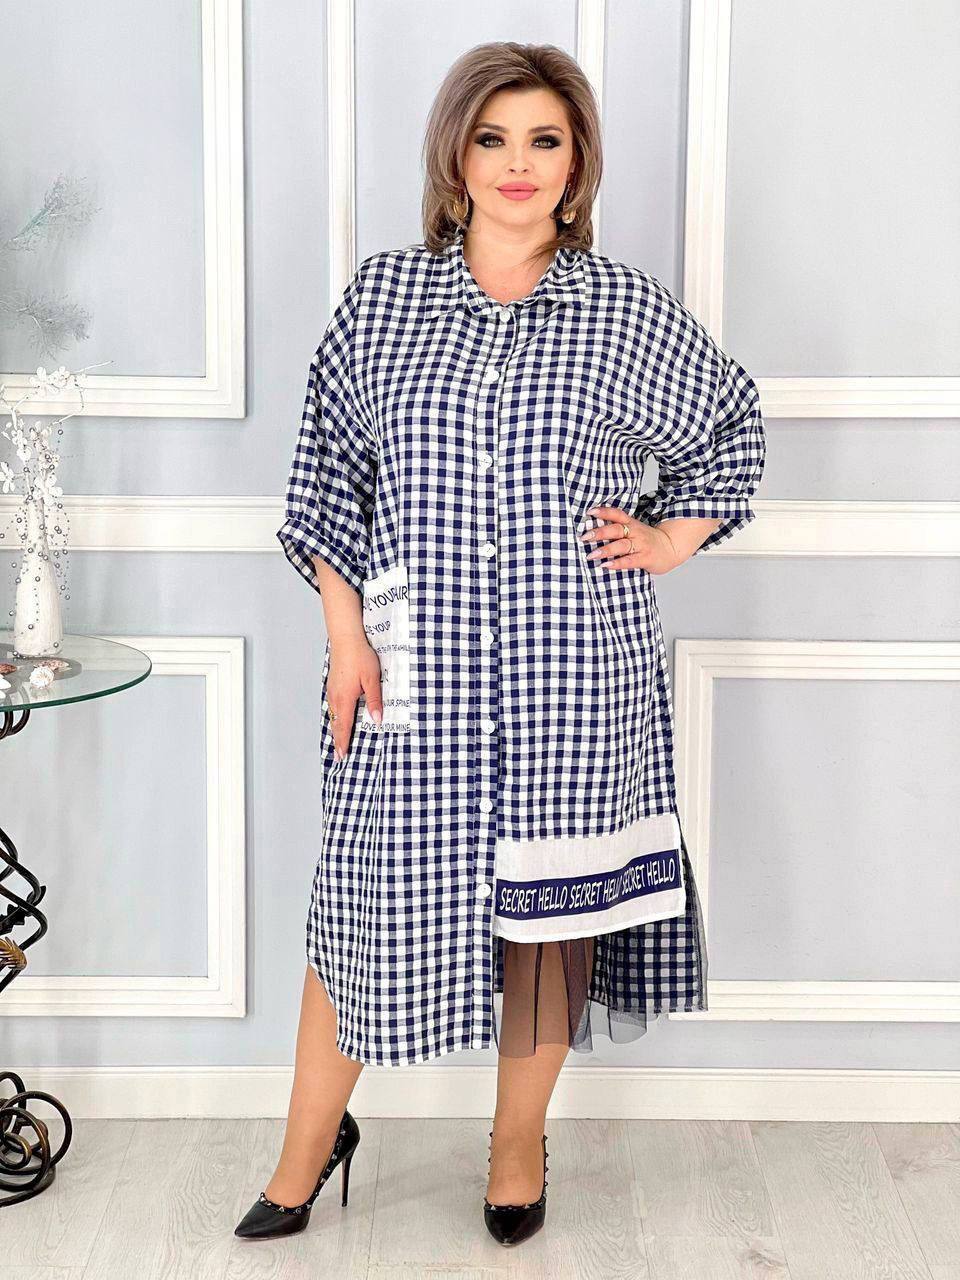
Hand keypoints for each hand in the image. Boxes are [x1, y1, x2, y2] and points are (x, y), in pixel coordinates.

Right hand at [326, 637, 383, 758]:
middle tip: (338, 755)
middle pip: (335, 723)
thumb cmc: (360, 656)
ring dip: (336, 729)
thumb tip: (377, 720)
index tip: (342, 755)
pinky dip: (335, 717)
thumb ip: (374, 701)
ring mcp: (332, 690)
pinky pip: (332, 706)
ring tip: (338, 741)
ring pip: (333, 715)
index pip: (344, 726)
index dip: (343, 742)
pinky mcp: (332, 684)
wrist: (346, 638)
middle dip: (337, 740)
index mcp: (345, 698)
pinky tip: (338, 718)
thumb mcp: (373, 679)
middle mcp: (335, 697)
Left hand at [580, 505, 679, 574]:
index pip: (617, 514)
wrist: (671, 548)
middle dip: (599, 532)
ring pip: (621, 545)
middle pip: (616, 529)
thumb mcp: (634, 530)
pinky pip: (630, 561)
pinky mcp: (645, 558)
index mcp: (632, 524)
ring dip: (605, 550)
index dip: (604, 512)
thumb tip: (592, 531)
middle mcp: (635, 532)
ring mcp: (641, 545)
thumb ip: (618, 530)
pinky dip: (617, 563)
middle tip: (584, 536)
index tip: (589, 511)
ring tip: (591, 554)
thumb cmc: (647, 541)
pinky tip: (606, 565)